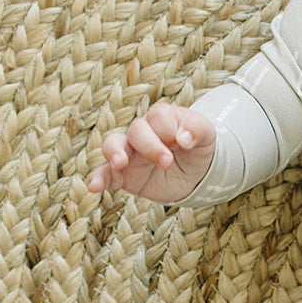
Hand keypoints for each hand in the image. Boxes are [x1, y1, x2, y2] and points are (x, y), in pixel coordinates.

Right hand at [87, 102, 215, 202]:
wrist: (195, 172)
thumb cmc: (197, 146)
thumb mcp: (207, 135)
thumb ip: (198, 129)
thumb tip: (184, 138)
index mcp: (162, 118)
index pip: (159, 116)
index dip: (169, 129)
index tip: (184, 143)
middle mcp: (142, 132)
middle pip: (137, 130)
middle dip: (151, 146)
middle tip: (167, 161)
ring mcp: (130, 153)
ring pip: (113, 144)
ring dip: (114, 152)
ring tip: (120, 163)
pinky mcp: (124, 175)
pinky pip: (106, 174)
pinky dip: (98, 178)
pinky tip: (94, 186)